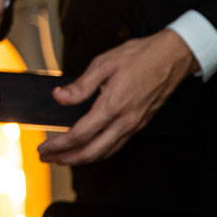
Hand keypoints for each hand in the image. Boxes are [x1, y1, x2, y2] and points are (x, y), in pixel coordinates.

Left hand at [37, 30, 196, 166]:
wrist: (173, 57)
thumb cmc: (140, 56)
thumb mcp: (104, 63)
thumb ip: (80, 85)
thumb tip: (59, 97)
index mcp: (113, 105)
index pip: (80, 135)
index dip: (59, 145)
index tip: (43, 148)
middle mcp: (125, 121)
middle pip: (92, 153)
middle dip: (66, 159)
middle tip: (47, 158)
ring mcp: (134, 125)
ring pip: (105, 153)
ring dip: (82, 159)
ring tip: (63, 157)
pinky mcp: (140, 124)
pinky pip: (116, 146)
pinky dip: (98, 153)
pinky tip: (88, 148)